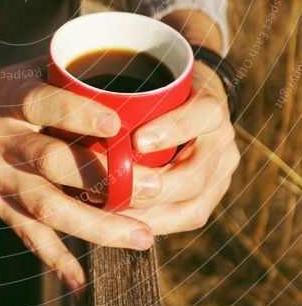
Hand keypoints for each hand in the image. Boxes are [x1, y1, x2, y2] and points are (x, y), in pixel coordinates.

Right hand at [0, 56, 161, 293]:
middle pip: (50, 163)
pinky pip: (26, 235)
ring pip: (46, 207)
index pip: (43, 104)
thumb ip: (70, 75)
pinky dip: (55, 260)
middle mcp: (1, 140)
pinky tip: (82, 284)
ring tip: (142, 237)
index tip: (118, 124)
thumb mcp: (26, 69)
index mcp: (10, 100)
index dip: (78, 114)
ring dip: (96, 226)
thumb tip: (130, 76)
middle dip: (103, 177)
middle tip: (153, 187)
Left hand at [123, 60, 239, 233]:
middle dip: (153, 189)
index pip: (203, 113)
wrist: (190, 104)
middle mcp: (222, 142)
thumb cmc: (159, 88)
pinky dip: (153, 223)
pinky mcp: (210, 198)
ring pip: (194, 207)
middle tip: (114, 190)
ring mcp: (221, 175)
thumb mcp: (149, 81)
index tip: (137, 140)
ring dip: (149, 213)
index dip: (173, 129)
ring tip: (112, 213)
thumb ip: (129, 94)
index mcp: (211, 105)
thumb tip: (82, 101)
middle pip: (196, 175)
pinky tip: (123, 224)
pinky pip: (186, 219)